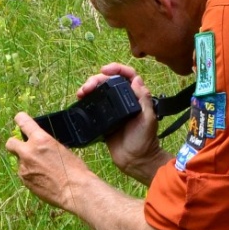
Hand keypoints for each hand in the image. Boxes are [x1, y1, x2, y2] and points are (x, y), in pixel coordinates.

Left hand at [5, 113, 93, 209]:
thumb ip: (45, 145)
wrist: (74, 191)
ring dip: (26, 162)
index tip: (20, 120)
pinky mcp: (24, 180)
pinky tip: (42, 178)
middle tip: (25, 148)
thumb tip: (39, 145)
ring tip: (42, 169)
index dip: (20, 119)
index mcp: (41, 139)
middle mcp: (28, 151)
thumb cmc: (74, 170)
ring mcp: (24, 167)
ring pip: (18, 161)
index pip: (22, 121)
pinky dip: (29, 174)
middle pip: (10, 143)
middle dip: (15, 144)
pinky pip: (23, 173)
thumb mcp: (61, 149)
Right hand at [78, 63, 169, 184]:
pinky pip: (94, 105)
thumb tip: (137, 79)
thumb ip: (143, 99)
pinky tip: (80, 101)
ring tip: (81, 93)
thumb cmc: (144, 140)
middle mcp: (124, 100)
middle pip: (109, 81)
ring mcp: (113, 109)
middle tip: (87, 87)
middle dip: (96, 79)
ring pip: (100, 91)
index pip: (128, 75)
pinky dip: (86, 100)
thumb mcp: (148, 119)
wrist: (135, 161)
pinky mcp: (104, 119)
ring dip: (89, 88)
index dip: (117, 68)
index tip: (104, 70)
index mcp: (136, 97)